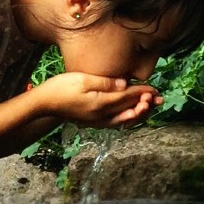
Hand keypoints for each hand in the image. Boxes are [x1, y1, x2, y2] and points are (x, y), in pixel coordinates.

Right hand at [33, 73, 162, 127]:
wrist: (44, 104)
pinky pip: (115, 124)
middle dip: (146, 104)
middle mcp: (102, 116)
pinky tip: (132, 116)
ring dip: (139, 113)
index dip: (142, 92)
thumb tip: (125, 84)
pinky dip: (127, 120)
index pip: (127, 97)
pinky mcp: (94, 122)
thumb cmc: (61, 87)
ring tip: (150, 107)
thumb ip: (105, 82)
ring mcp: (98, 121)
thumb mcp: (83, 79)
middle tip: (160, 99)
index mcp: (101, 103)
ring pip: (124, 120)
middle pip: (129, 110)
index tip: (155, 89)